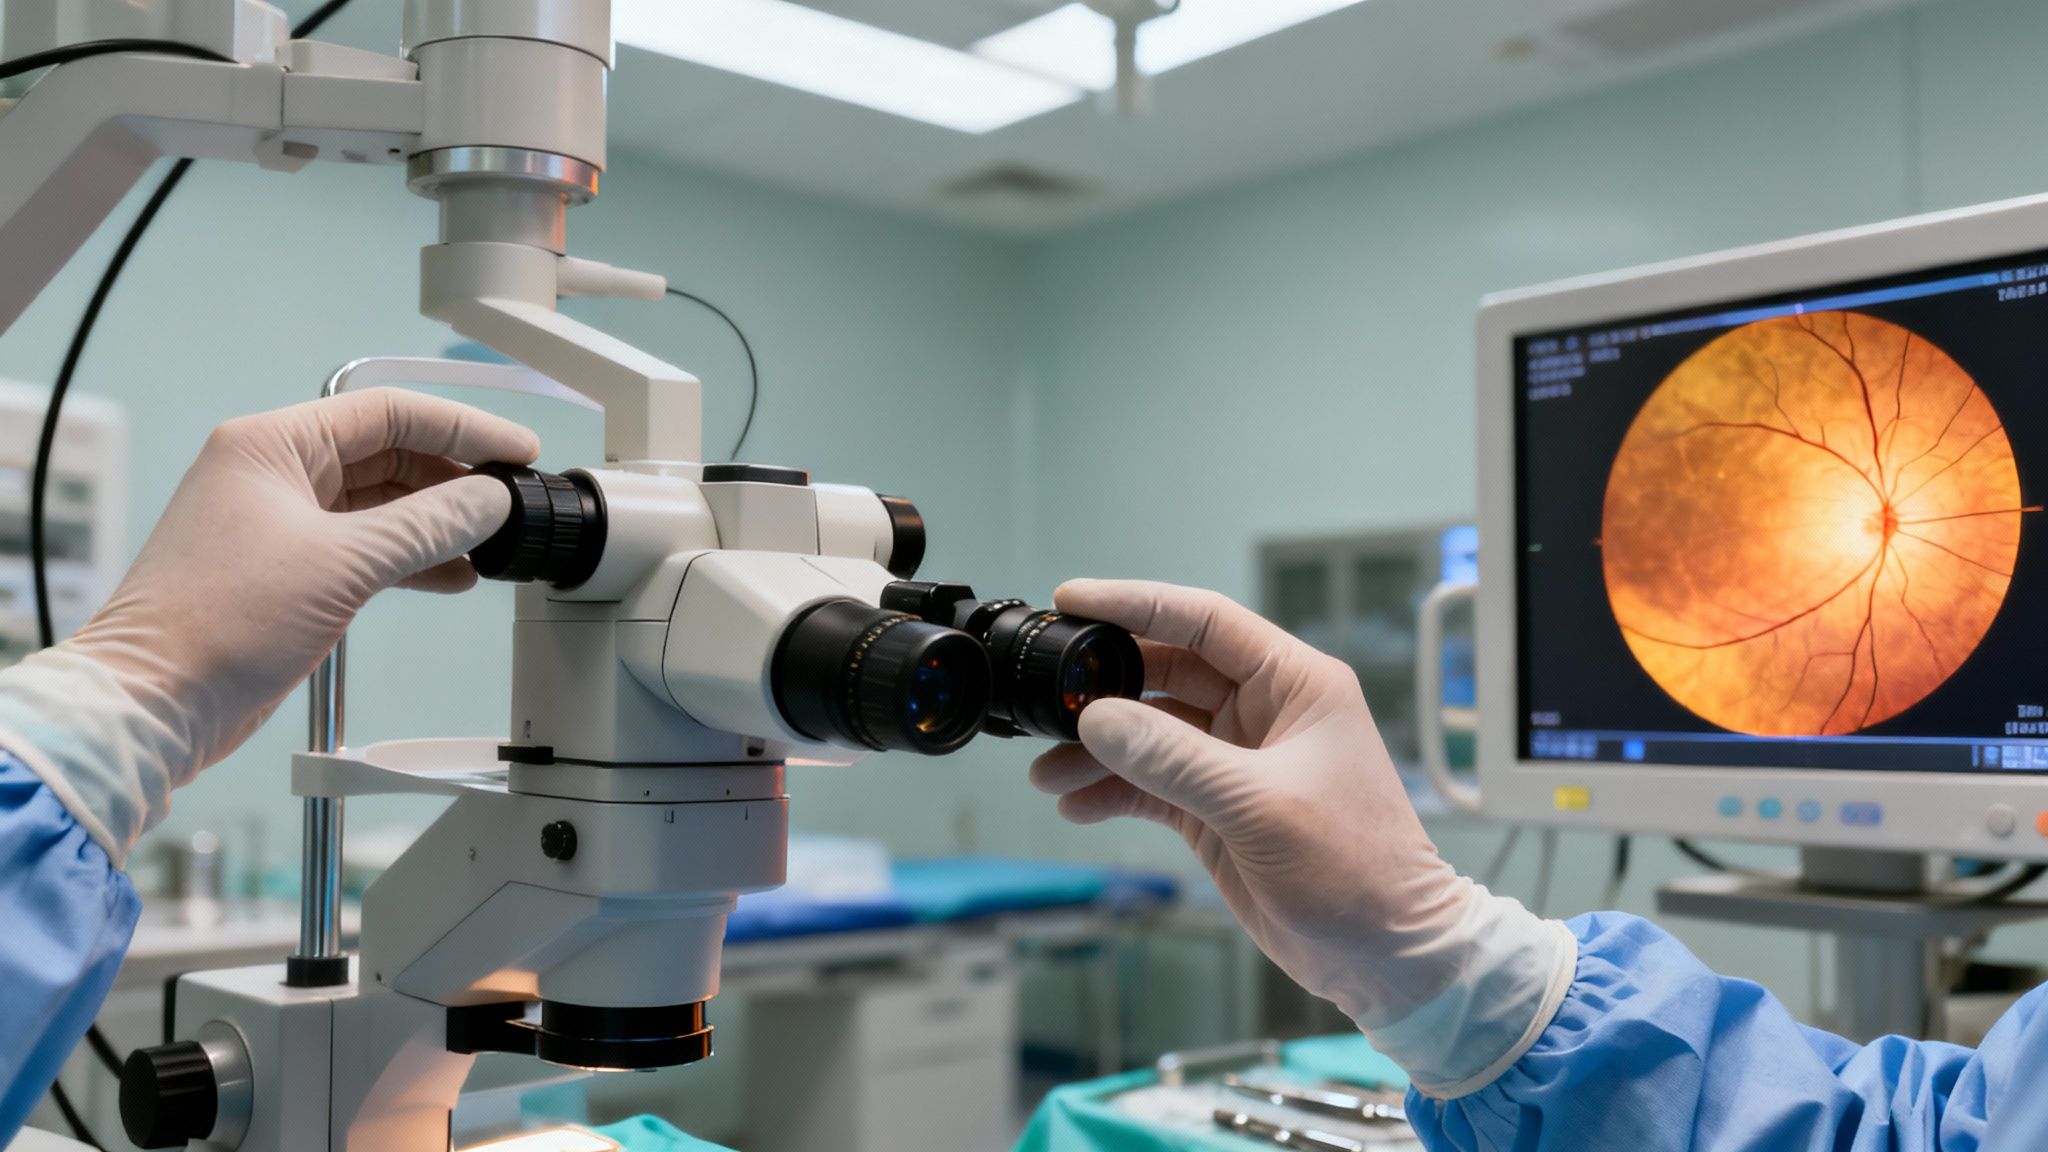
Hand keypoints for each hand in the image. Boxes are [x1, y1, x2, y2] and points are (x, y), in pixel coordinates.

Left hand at [0, 389, 537, 861]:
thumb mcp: (344, 564)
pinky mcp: (288, 570)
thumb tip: (492, 502)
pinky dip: (411, 558)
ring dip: (437, 523)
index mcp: (272, 445)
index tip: (517, 451)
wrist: (152, 703)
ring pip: (381, 505)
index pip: (389, 414)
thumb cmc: (217, 625)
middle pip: (389, 455)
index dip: (463, 428)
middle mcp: (274, 474)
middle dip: (454, 479)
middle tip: (511, 501)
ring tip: (490, 542)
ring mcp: (280, 523)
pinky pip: (366, 547)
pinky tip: (453, 574)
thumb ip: (429, 525)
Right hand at [1031, 579, 1573, 1094]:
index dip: (1136, 603)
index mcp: (1295, 684)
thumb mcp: (1260, 804)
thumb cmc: (1358, 868)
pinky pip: (1150, 784)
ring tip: (1048, 772)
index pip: (1204, 620)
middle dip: (1104, 686)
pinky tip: (1076, 804)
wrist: (1387, 955)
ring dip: (1098, 750)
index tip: (1073, 598)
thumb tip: (1099, 720)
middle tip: (1049, 698)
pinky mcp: (1217, 809)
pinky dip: (1111, 792)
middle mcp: (1263, 712)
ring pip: (1149, 733)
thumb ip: (1174, 759)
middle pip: (1166, 672)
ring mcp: (1237, 761)